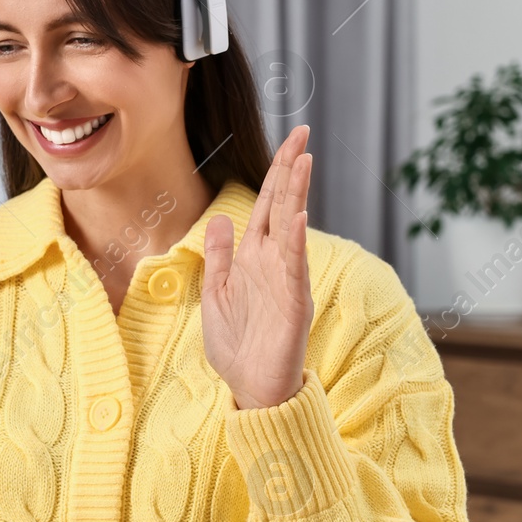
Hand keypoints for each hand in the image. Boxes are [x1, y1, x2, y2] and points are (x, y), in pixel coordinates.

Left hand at [202, 125, 313, 409]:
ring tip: (304, 159)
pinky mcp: (292, 304)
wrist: (252, 390)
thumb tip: (220, 218)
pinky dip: (295, 241)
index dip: (277, 171)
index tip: (290, 139)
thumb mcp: (217, 293)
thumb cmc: (237, 347)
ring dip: (297, 194)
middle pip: (284, 205)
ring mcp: (286, 281)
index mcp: (255, 257)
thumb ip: (219, 255)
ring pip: (292, 227)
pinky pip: (294, 267)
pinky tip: (296, 217)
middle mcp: (274, 262)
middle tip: (302, 131)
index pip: (268, 204)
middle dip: (292, 168)